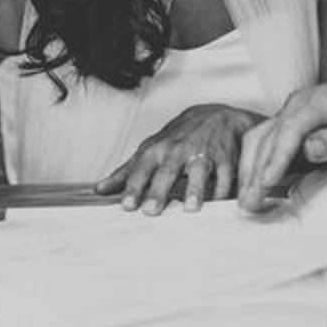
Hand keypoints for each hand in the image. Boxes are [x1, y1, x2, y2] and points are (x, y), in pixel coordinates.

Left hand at [94, 105, 262, 213]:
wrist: (214, 116)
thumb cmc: (176, 138)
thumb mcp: (150, 150)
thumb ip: (126, 172)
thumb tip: (99, 190)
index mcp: (157, 150)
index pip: (142, 170)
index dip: (133, 187)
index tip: (127, 206)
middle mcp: (178, 151)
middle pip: (167, 172)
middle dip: (159, 190)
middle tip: (151, 211)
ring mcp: (203, 153)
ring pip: (199, 172)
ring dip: (195, 189)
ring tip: (191, 208)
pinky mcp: (226, 159)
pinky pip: (226, 176)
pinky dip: (225, 190)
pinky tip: (219, 205)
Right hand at [237, 76, 326, 212]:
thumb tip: (309, 149)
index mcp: (320, 102)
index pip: (291, 129)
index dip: (277, 157)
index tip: (266, 182)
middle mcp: (297, 104)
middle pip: (270, 136)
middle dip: (256, 171)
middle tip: (250, 203)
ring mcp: (289, 111)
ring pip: (260, 138)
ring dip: (250, 168)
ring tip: (246, 199)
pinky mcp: (286, 122)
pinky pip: (264, 140)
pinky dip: (253, 161)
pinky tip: (250, 183)